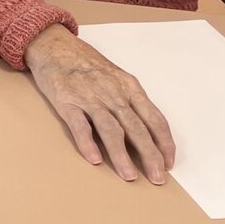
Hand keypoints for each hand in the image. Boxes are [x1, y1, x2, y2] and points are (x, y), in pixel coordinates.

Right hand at [23, 25, 175, 183]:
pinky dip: (88, 143)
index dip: (164, 143)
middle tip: (157, 178)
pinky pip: (80, 125)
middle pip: (136, 128)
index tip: (169, 162)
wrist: (55, 45)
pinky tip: (94, 159)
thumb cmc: (87, 63)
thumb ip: (129, 101)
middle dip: (150, 155)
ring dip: (122, 155)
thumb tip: (145, 132)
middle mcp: (113, 93)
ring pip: (111, 130)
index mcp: (129, 87)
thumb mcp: (116, 77)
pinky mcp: (67, 101)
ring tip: (129, 176)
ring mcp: (89, 97)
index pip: (154, 118)